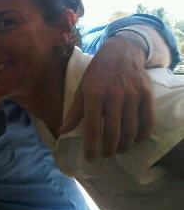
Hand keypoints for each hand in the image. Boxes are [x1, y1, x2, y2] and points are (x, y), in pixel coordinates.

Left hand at [60, 39, 154, 160]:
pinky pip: (148, 121)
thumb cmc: (97, 73)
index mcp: (93, 94)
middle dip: (108, 149)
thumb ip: (74, 112)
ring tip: (118, 150)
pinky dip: (142, 135)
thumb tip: (62, 132)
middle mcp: (113, 95)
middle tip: (105, 156)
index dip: (91, 146)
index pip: (91, 127)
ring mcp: (132, 94)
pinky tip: (136, 140)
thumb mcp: (81, 89)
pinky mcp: (147, 94)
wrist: (121, 52)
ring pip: (130, 129)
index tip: (91, 158)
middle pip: (112, 132)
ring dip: (124, 145)